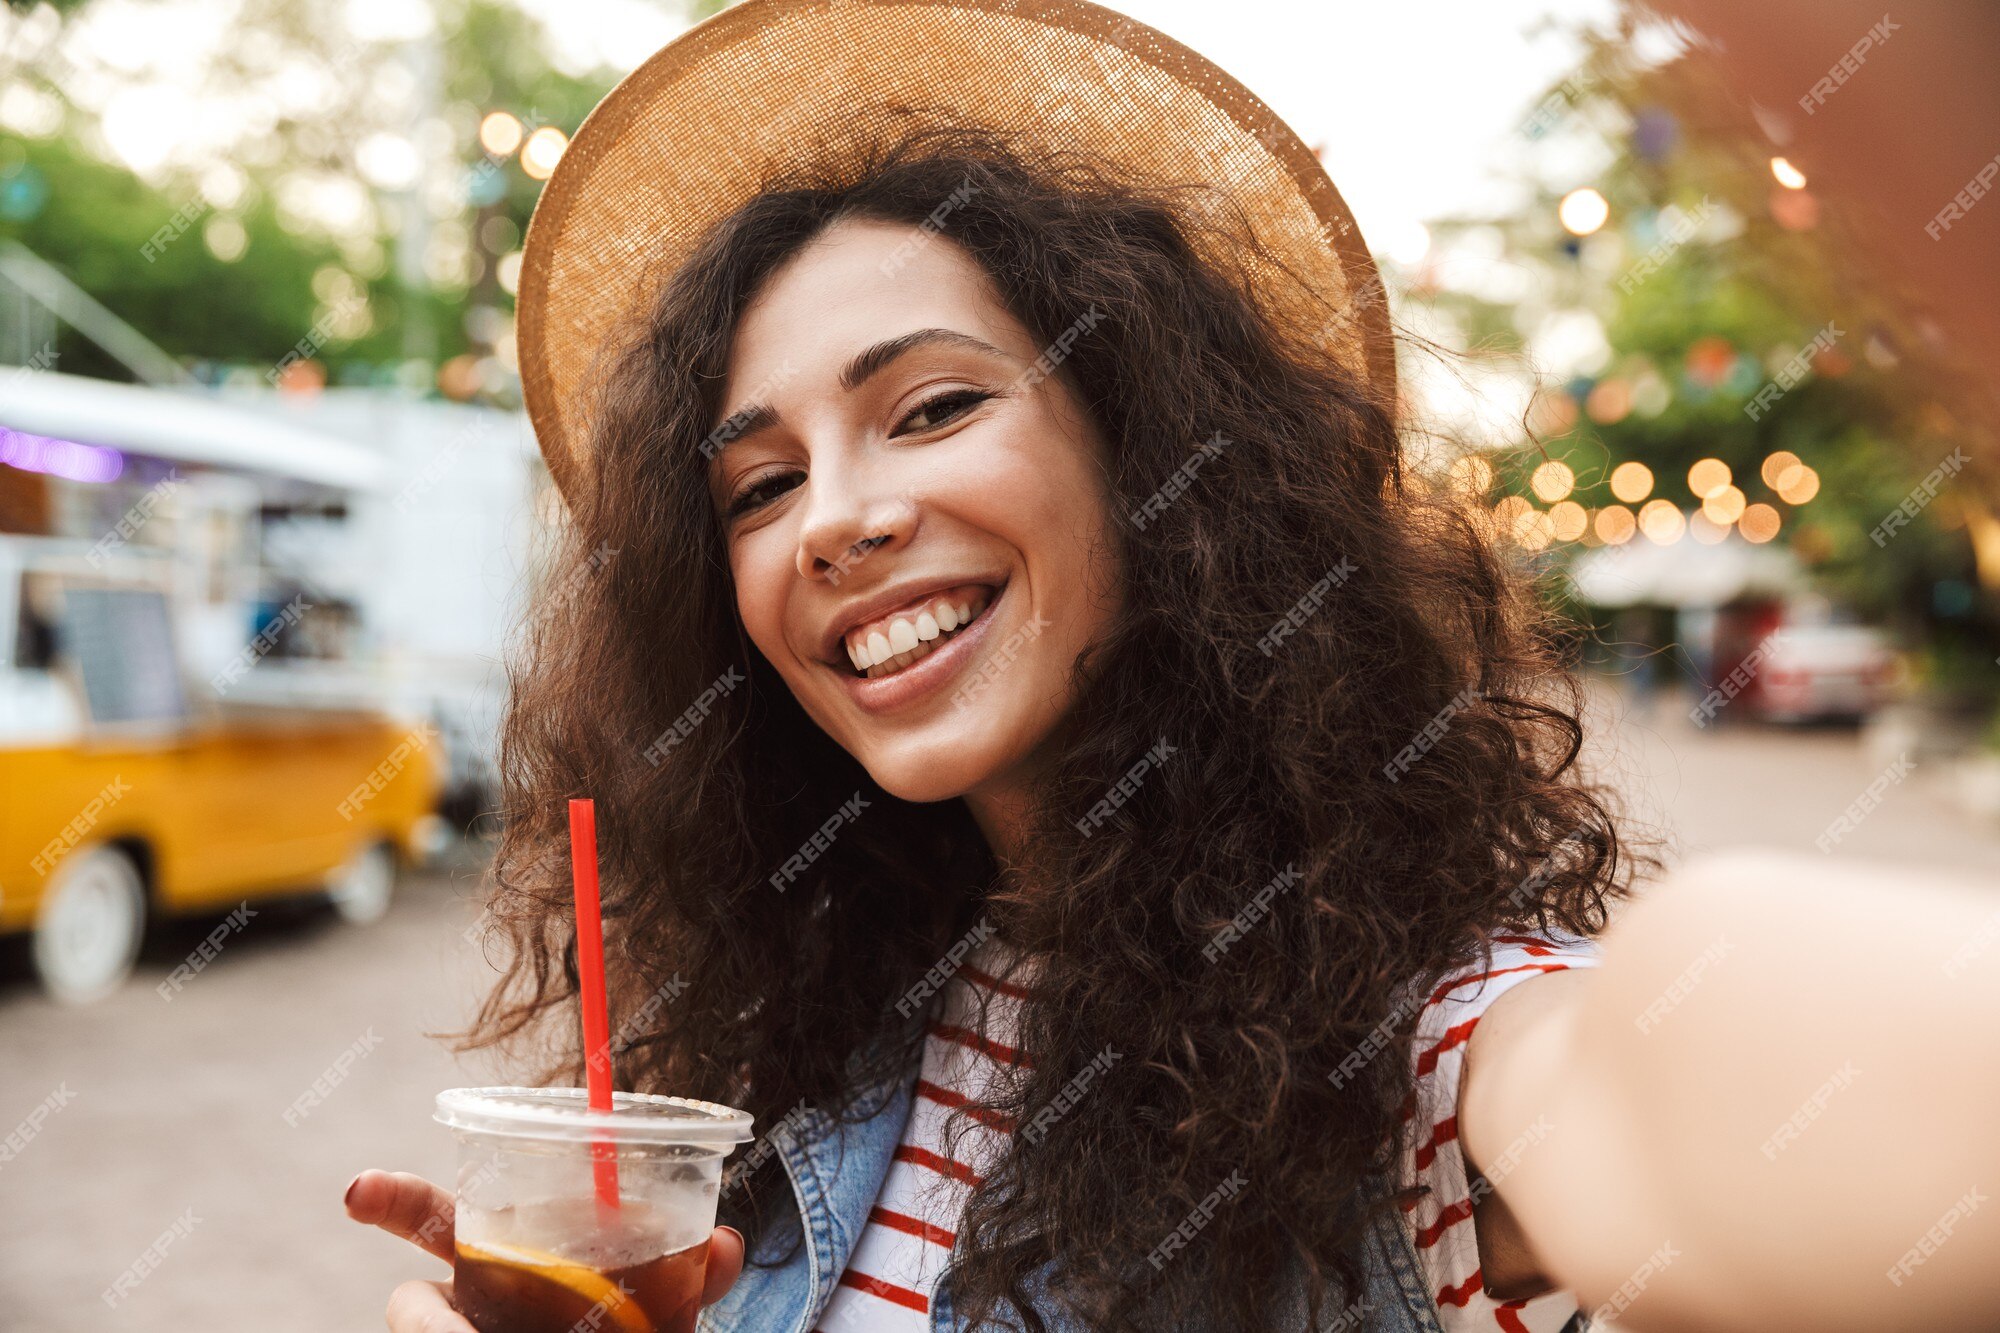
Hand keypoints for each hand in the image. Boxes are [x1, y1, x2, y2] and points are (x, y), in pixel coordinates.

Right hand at [344, 1169, 744, 1331]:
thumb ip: (693, 1270)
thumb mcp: (665, 1298)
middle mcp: (467, 1307)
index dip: (390, 1201)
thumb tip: (729, 1243)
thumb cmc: (630, 1327)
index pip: (434, 1218)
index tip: (354, 1192)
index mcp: (502, 1259)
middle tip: (445, 1327)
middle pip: (413, 1306)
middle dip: (418, 1320)